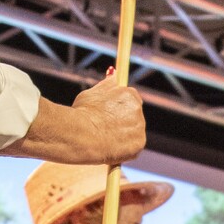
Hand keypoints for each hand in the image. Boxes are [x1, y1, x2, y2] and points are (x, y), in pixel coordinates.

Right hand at [20, 71, 145, 165]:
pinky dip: (124, 149)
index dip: (118, 107)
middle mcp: (138, 109)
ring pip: (133, 131)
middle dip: (122, 121)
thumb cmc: (82, 113)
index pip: (130, 98)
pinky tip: (110, 147)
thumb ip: (106, 85)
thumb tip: (115, 74)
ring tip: (104, 137)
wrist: (83, 135)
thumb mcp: (92, 93)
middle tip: (104, 127)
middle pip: (133, 115)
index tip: (109, 114)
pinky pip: (133, 146)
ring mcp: (140, 127)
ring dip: (123, 135)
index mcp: (128, 94)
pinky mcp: (139, 143)